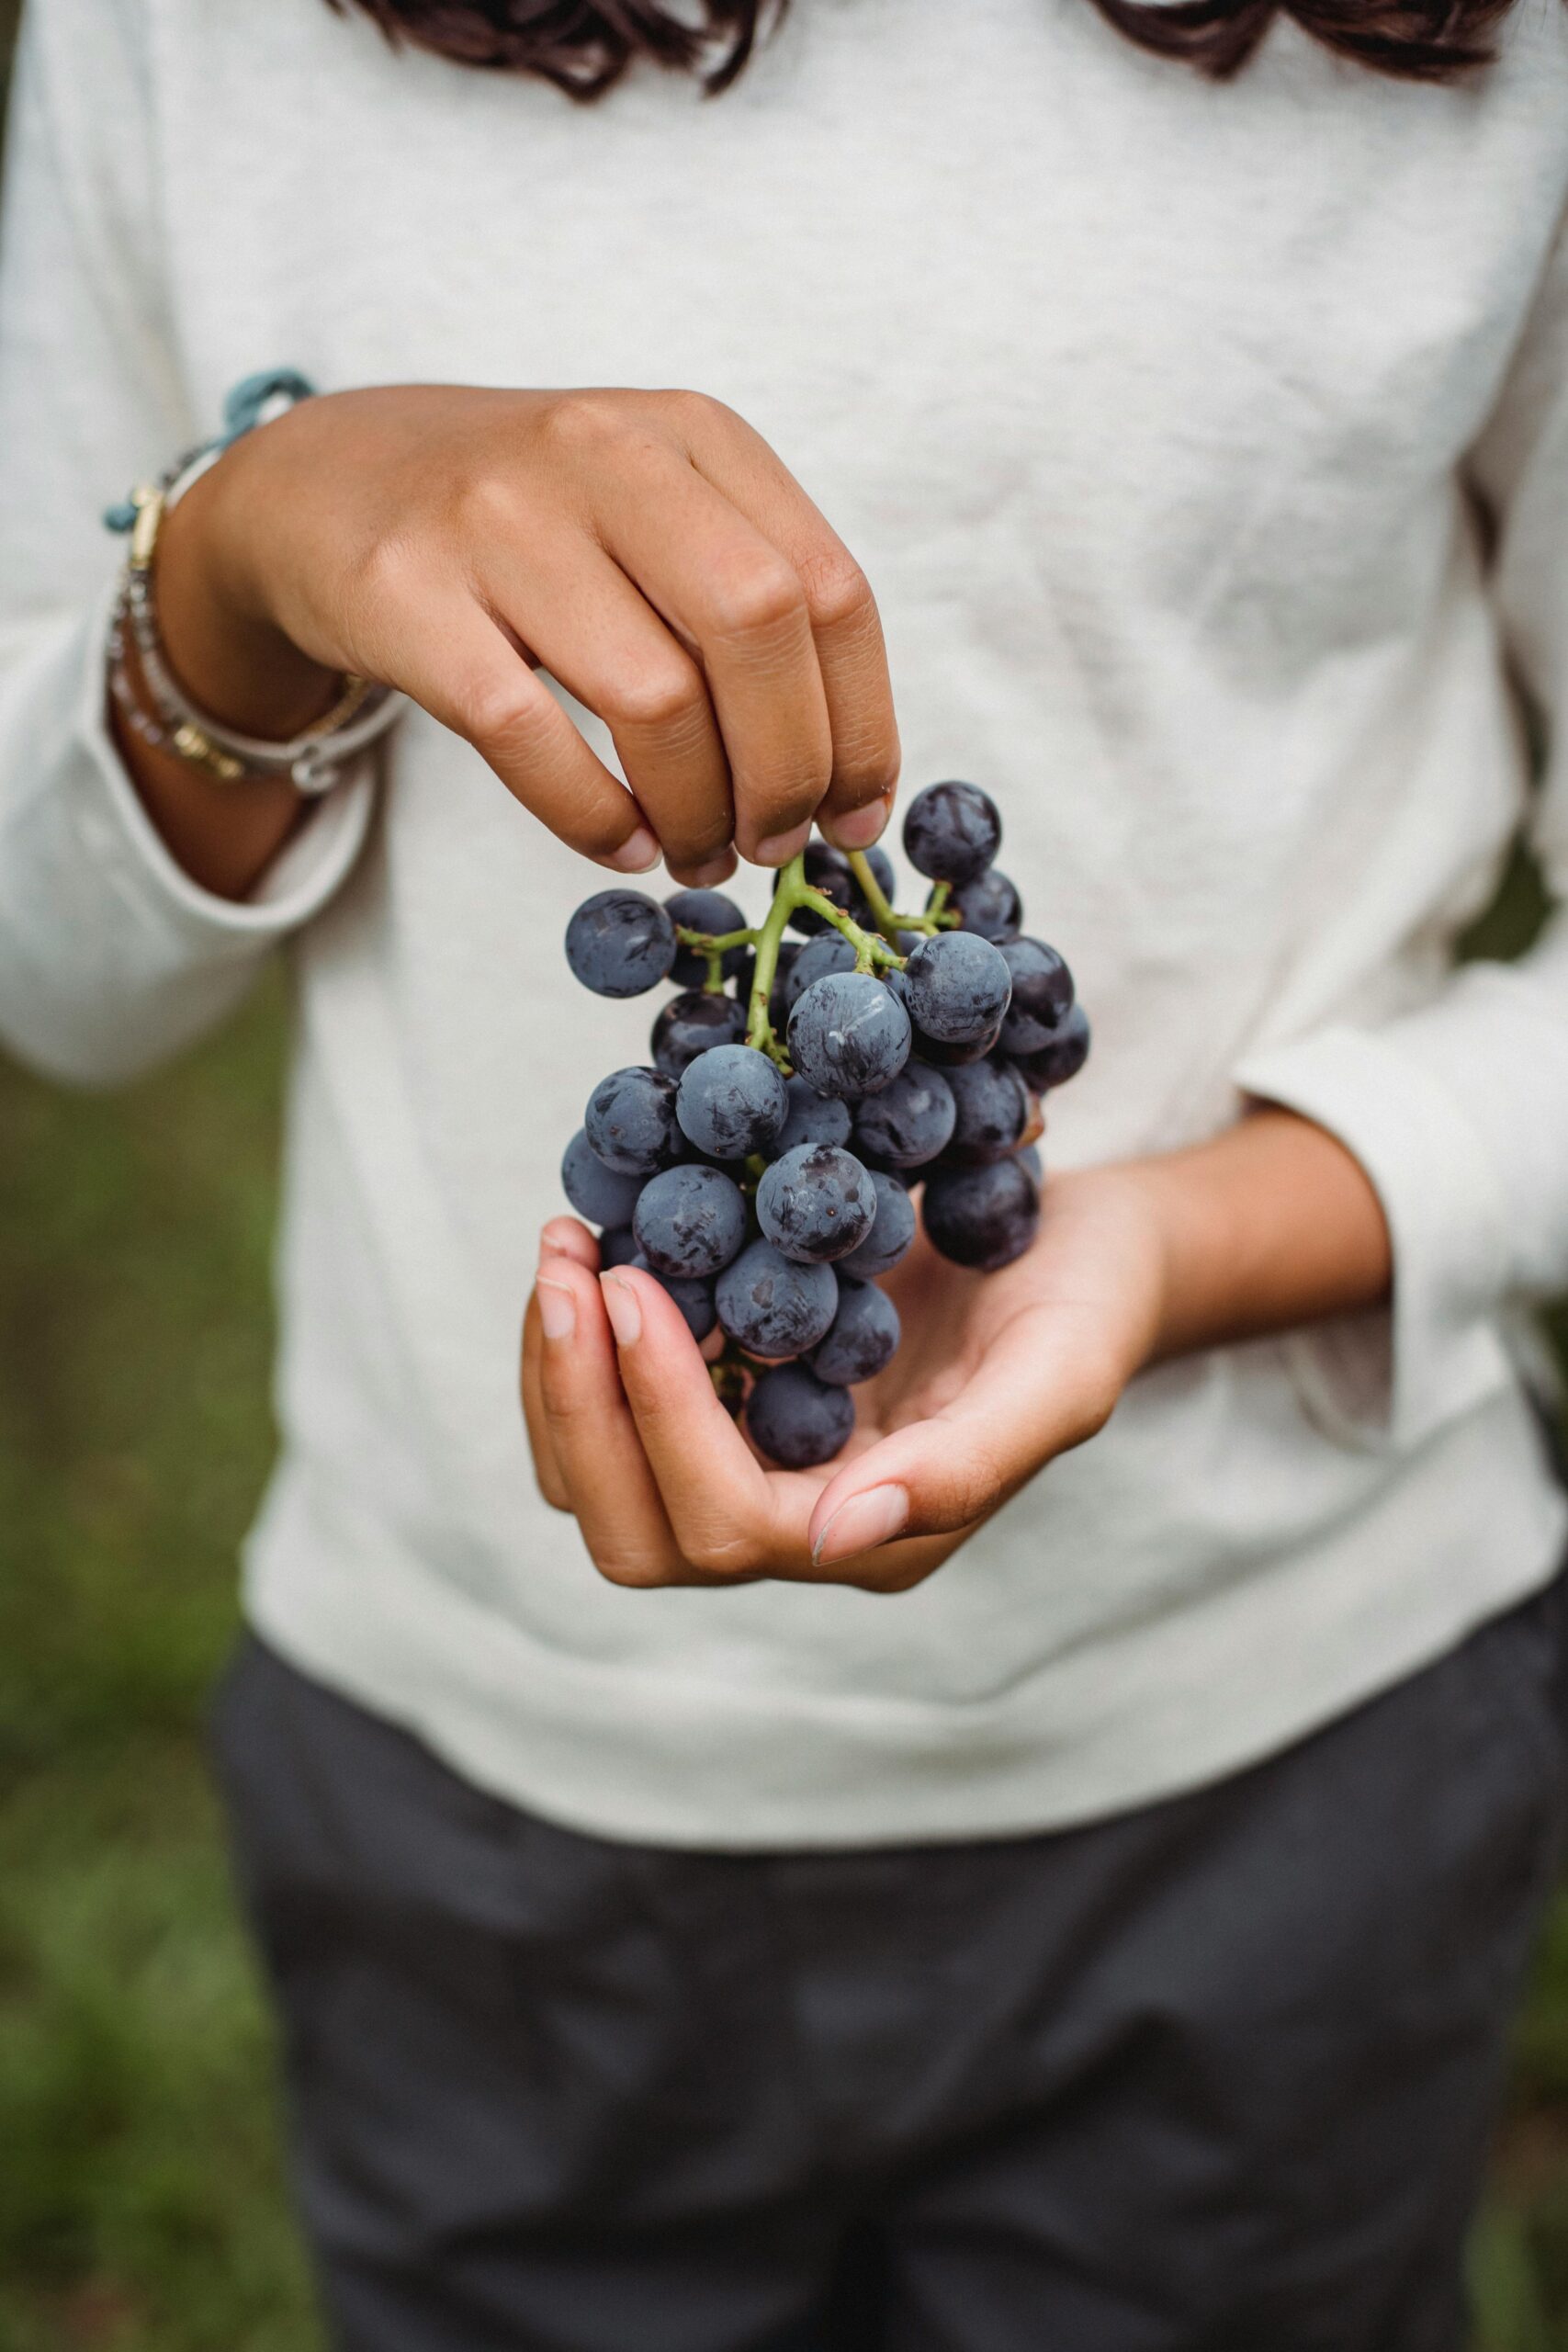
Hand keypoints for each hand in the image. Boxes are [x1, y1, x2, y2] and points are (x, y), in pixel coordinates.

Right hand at [155, 384, 898, 883]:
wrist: (323, 483)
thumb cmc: (524, 527)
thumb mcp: (651, 513)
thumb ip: (750, 607)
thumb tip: (844, 785)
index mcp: (692, 434)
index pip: (829, 590)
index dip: (861, 726)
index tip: (857, 816)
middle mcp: (601, 452)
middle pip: (756, 630)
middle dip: (787, 770)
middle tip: (775, 843)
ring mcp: (496, 516)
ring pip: (652, 696)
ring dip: (696, 810)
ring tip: (697, 853)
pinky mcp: (406, 592)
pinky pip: (527, 734)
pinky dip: (593, 816)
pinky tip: (622, 845)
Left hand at [521, 1164, 1165, 1591]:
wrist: (1089, 1249)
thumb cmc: (1090, 1304)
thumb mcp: (1061, 1374)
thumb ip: (969, 1465)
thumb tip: (836, 1537)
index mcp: (872, 1536)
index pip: (727, 1522)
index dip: (662, 1414)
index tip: (633, 1282)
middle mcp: (796, 1523)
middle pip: (635, 1528)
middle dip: (579, 1402)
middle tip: (568, 1266)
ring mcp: (751, 1467)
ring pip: (601, 1481)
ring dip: (559, 1371)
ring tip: (566, 1244)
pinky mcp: (726, 1403)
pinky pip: (612, 1409)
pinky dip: (583, 1341)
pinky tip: (597, 1243)